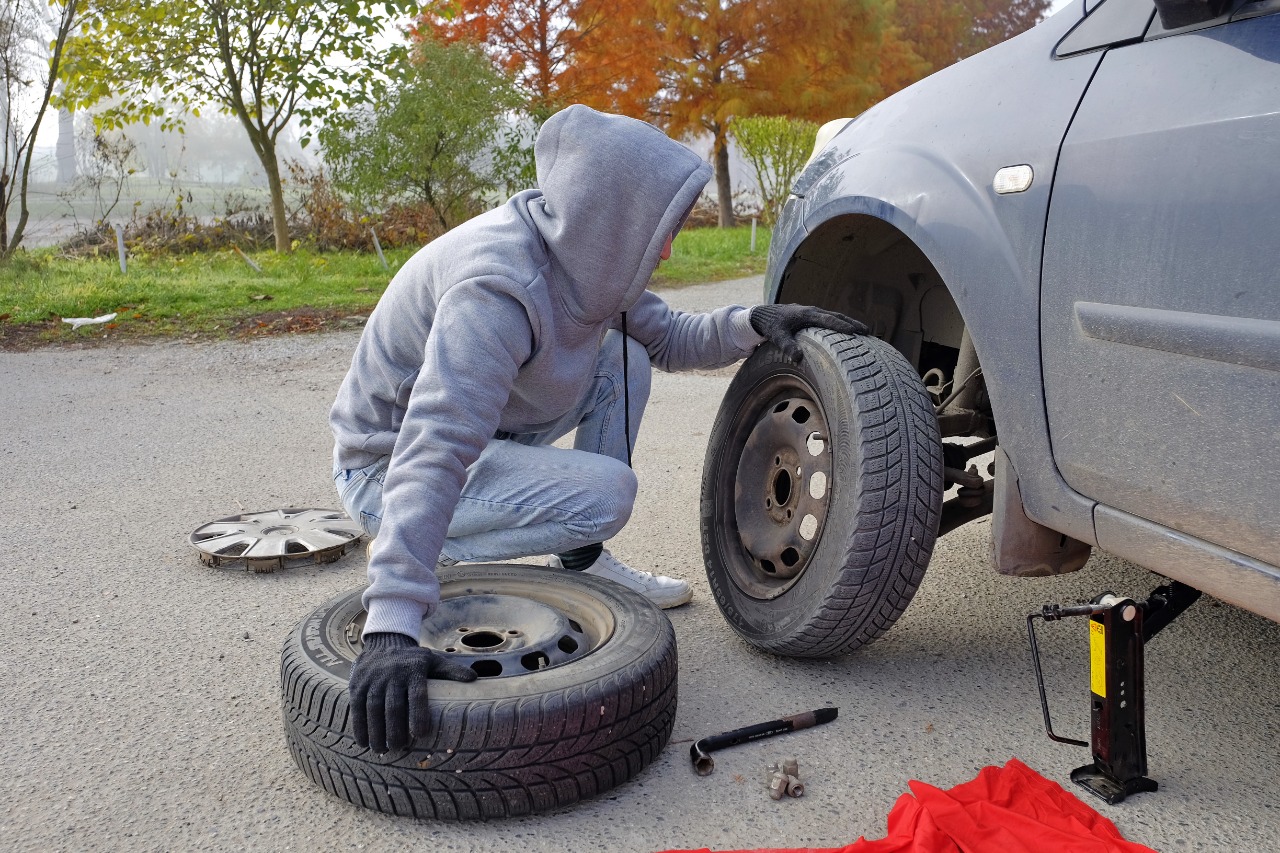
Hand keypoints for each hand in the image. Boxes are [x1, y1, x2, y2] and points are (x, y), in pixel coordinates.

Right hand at [348, 632, 476, 753]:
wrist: (384, 642)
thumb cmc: (414, 659)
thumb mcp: (434, 661)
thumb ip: (452, 671)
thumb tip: (474, 678)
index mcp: (414, 670)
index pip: (417, 694)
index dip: (418, 714)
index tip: (420, 734)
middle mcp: (393, 674)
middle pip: (393, 706)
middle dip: (394, 729)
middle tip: (399, 748)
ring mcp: (373, 679)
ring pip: (373, 708)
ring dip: (376, 732)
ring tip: (382, 750)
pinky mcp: (358, 684)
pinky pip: (357, 707)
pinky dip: (359, 726)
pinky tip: (364, 742)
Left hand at [749, 304, 868, 360]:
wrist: (764, 315)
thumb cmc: (772, 326)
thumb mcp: (778, 337)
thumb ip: (788, 346)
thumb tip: (799, 358)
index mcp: (807, 314)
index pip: (829, 320)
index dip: (842, 326)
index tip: (856, 332)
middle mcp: (813, 311)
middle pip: (837, 316)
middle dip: (852, 323)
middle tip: (867, 332)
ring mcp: (813, 313)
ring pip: (835, 317)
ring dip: (849, 323)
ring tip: (864, 331)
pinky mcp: (812, 316)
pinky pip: (830, 319)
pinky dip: (840, 324)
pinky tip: (847, 332)